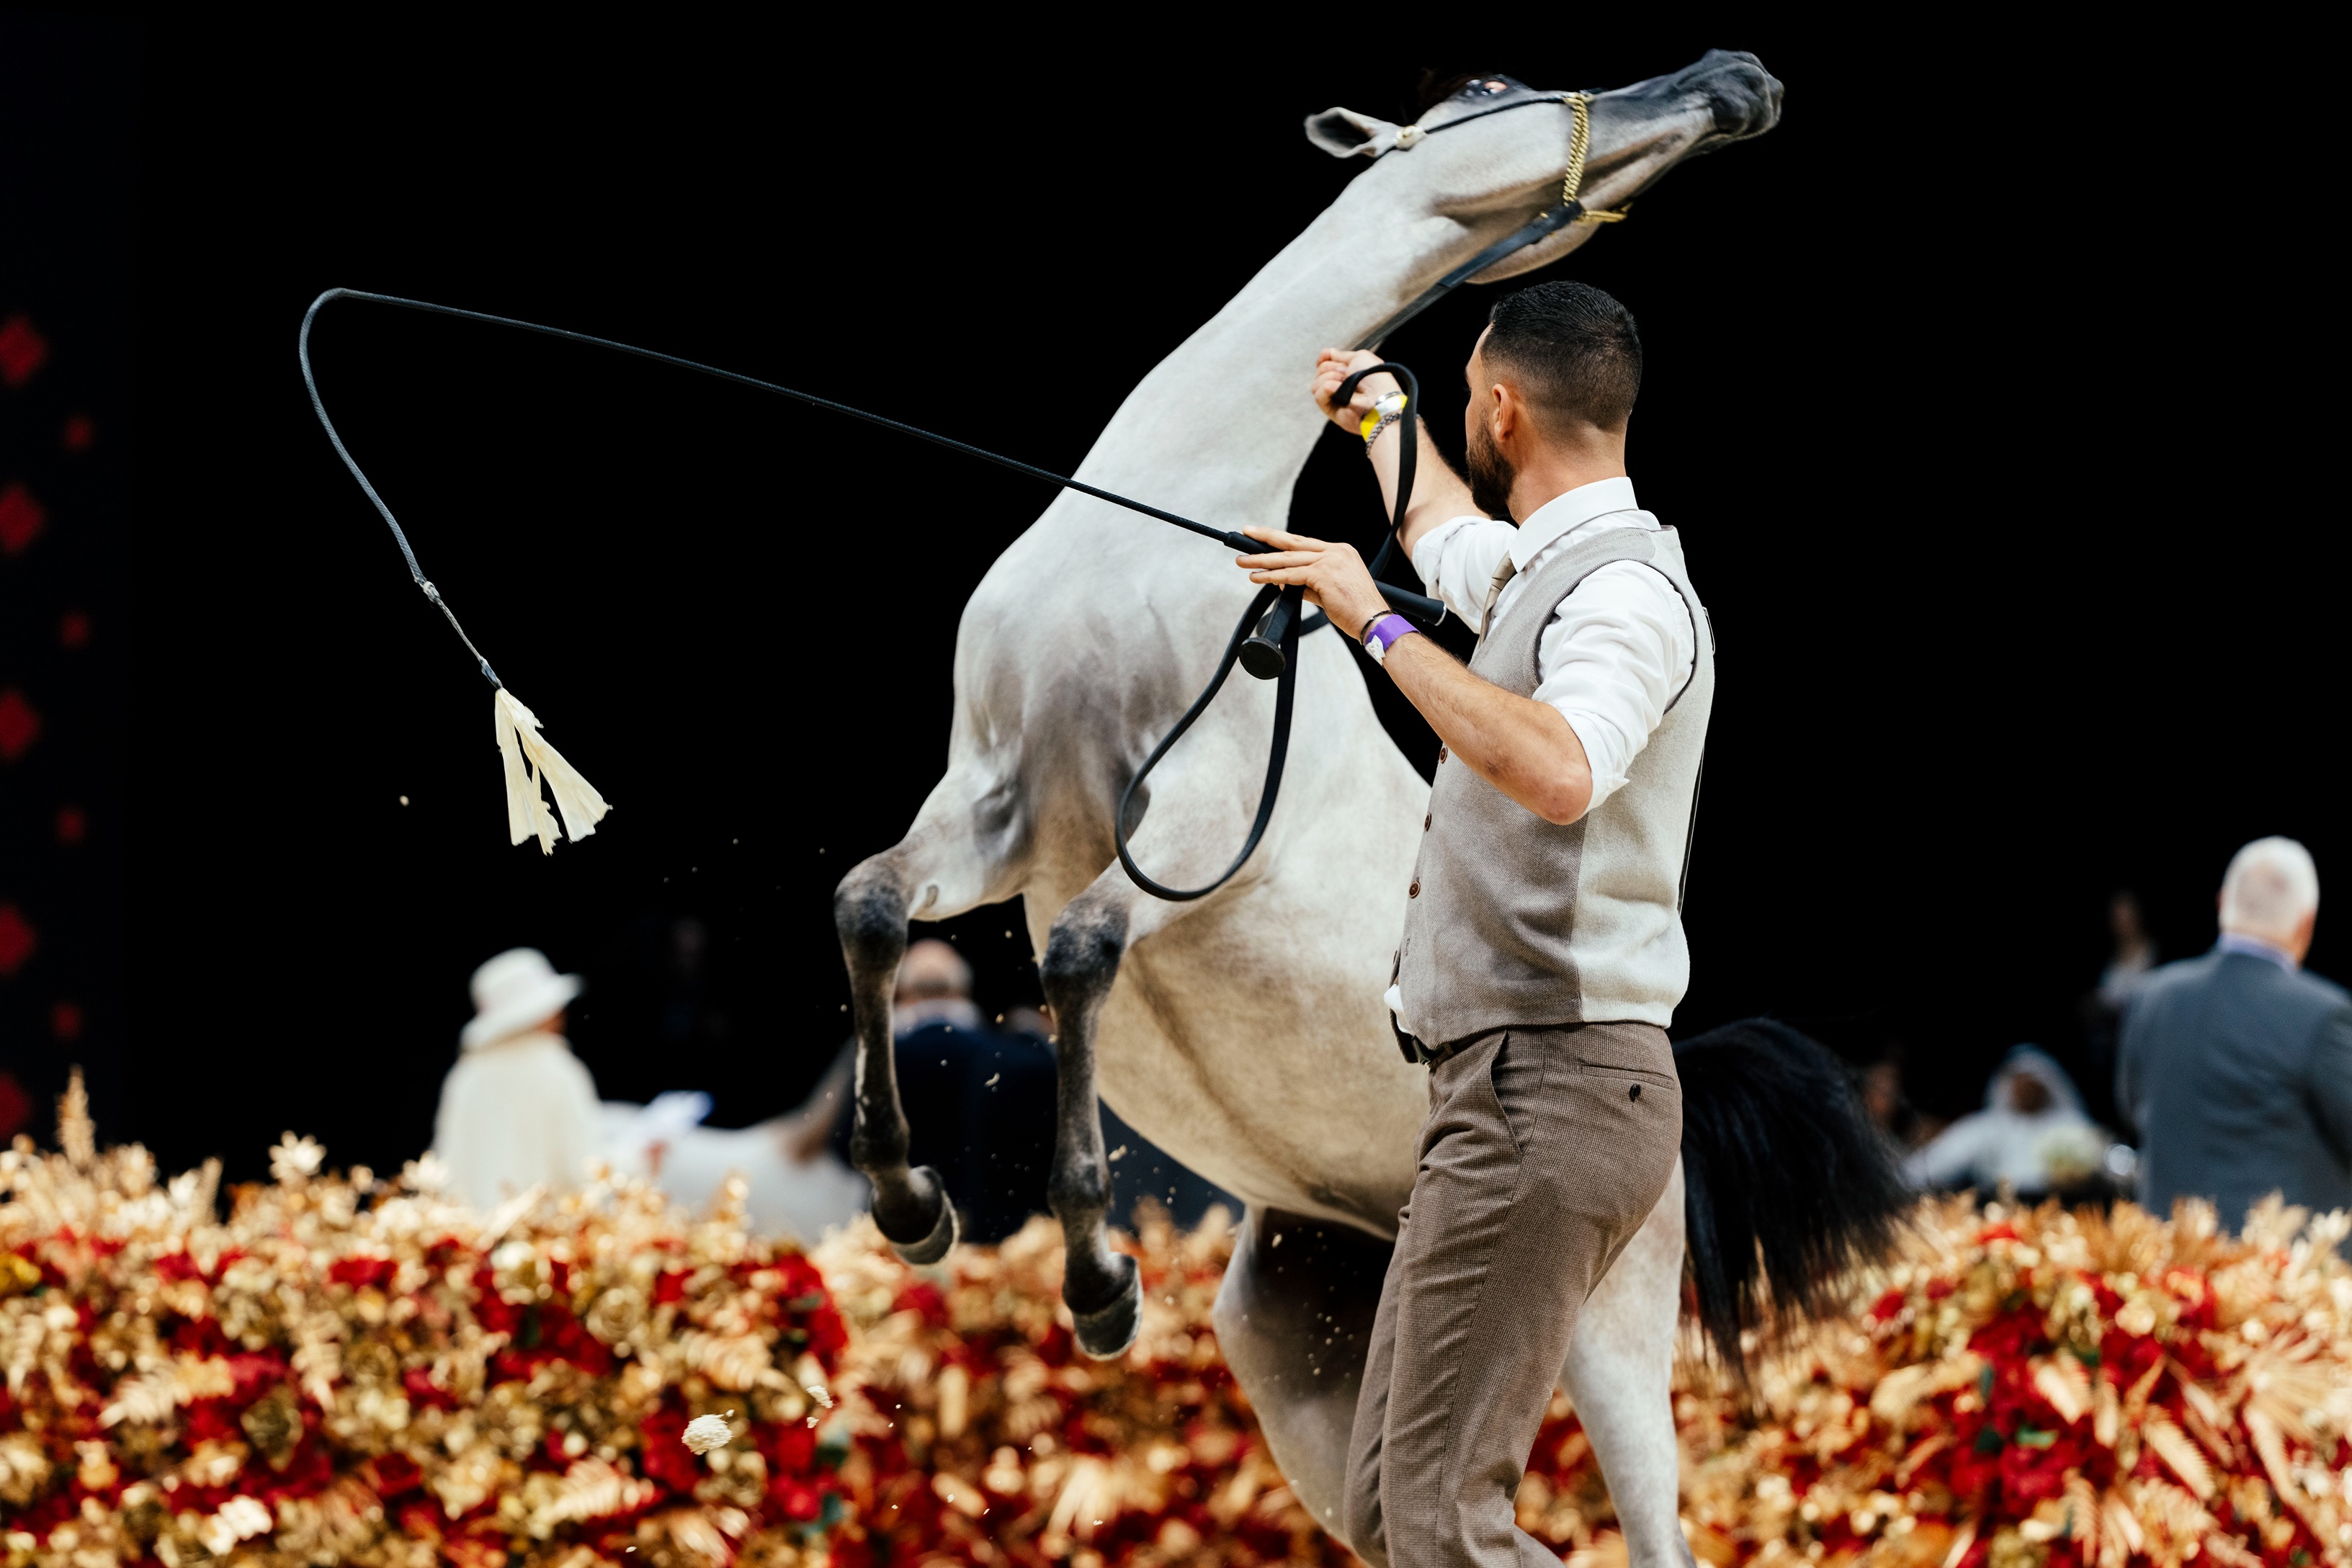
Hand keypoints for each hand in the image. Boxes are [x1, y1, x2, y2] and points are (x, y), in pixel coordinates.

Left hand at [1236, 526, 1390, 641]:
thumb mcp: (1330, 592)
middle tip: (1246, 533)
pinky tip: (1258, 577)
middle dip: (1267, 538)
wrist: (1374, 621)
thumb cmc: (1356, 610)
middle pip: (1293, 542)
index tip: (1263, 536)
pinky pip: (1292, 574)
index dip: (1282, 540)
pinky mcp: (1324, 574)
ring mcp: (1330, 561)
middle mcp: (1336, 551)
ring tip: (1243, 561)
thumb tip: (1283, 582)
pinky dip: (1273, 576)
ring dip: (1263, 560)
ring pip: (1289, 558)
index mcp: (1340, 552)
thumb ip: (1308, 584)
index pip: (1304, 543)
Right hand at [1312, 347, 1397, 434]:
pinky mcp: (1330, 410)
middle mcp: (1339, 385)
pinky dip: (1327, 388)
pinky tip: (1338, 389)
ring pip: (1316, 383)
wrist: (1378, 398)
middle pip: (1320, 371)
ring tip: (1343, 381)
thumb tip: (1328, 353)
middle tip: (1345, 372)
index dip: (1324, 358)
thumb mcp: (1360, 357)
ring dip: (1328, 377)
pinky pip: (1318, 394)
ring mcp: (1334, 398)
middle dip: (1330, 367)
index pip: (1326, 363)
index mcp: (1348, 373)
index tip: (1326, 355)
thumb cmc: (1375, 377)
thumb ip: (1342, 355)